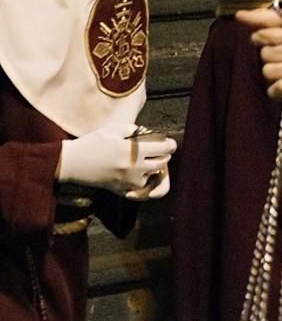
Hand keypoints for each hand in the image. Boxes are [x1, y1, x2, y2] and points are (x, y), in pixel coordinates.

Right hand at [57, 128, 175, 199]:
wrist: (73, 163)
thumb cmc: (93, 143)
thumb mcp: (114, 129)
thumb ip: (134, 130)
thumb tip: (150, 133)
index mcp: (132, 150)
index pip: (163, 148)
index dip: (170, 144)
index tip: (169, 142)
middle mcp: (133, 168)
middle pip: (162, 162)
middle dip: (163, 154)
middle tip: (157, 149)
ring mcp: (128, 182)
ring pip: (154, 175)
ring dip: (154, 167)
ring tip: (146, 159)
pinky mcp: (122, 191)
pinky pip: (142, 187)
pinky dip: (144, 179)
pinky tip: (137, 171)